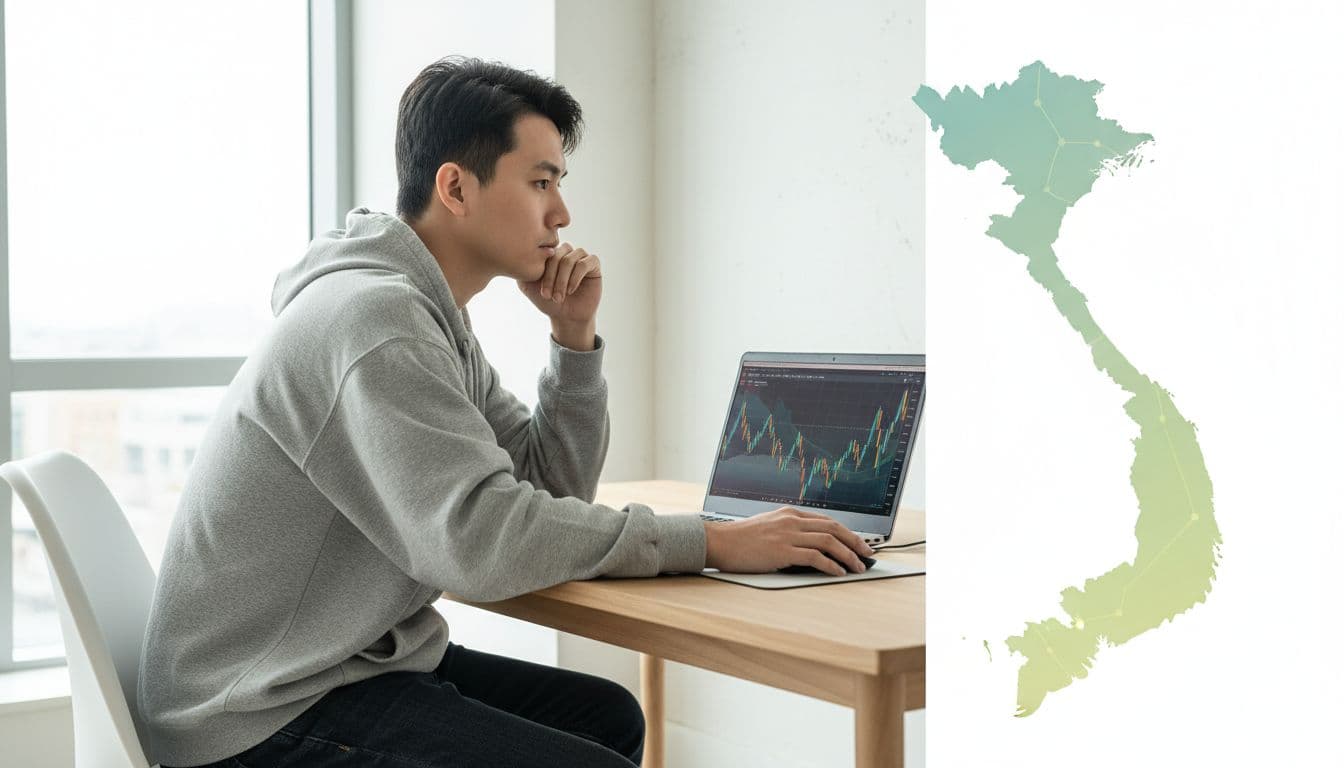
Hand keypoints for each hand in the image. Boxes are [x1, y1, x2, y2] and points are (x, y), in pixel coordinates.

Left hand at [517, 243, 601, 324]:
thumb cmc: (548, 301)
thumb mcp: (528, 286)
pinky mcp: (593, 263)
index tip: (542, 293)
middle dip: (552, 278)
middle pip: (557, 255)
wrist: (566, 317)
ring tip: (559, 297)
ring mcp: (580, 256)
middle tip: (549, 295)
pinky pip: (584, 263)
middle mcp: (565, 252)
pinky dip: (575, 278)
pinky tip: (571, 290)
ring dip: (563, 280)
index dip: (543, 273)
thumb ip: (522, 269)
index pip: (544, 253)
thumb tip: (520, 254)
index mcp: (550, 254)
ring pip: (570, 260)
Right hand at [703, 507, 875, 575]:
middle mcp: (791, 521)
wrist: (719, 542)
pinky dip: (831, 565)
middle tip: (868, 554)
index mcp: (789, 514)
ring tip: (858, 566)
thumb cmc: (740, 539)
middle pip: (834, 528)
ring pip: (828, 541)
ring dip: (848, 555)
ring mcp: (787, 535)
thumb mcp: (768, 527)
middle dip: (855, 541)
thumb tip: (809, 546)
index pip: (827, 520)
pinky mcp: (782, 551)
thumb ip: (788, 531)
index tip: (859, 543)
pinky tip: (838, 572)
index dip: (847, 532)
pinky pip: (815, 556)